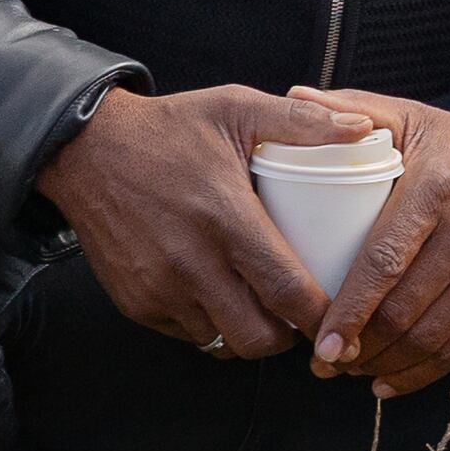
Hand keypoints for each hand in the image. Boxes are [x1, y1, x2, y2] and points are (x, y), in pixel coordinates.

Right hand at [40, 86, 369, 359]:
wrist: (86, 151)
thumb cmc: (170, 127)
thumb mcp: (238, 108)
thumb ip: (303, 121)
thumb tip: (363, 127)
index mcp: (225, 217)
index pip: (286, 289)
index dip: (322, 313)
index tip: (344, 311)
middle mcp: (190, 263)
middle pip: (257, 336)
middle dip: (291, 336)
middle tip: (306, 314)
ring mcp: (159, 289)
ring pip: (221, 342)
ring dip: (251, 333)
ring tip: (270, 308)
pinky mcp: (136, 303)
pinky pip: (188, 335)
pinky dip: (213, 327)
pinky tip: (229, 299)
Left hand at [290, 92, 449, 396]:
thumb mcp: (414, 118)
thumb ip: (353, 111)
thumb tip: (292, 97)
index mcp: (437, 190)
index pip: (383, 263)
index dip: (348, 312)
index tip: (318, 344)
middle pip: (403, 311)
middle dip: (357, 348)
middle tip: (322, 361)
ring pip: (429, 337)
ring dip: (383, 365)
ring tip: (350, 369)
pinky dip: (420, 373)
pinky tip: (388, 379)